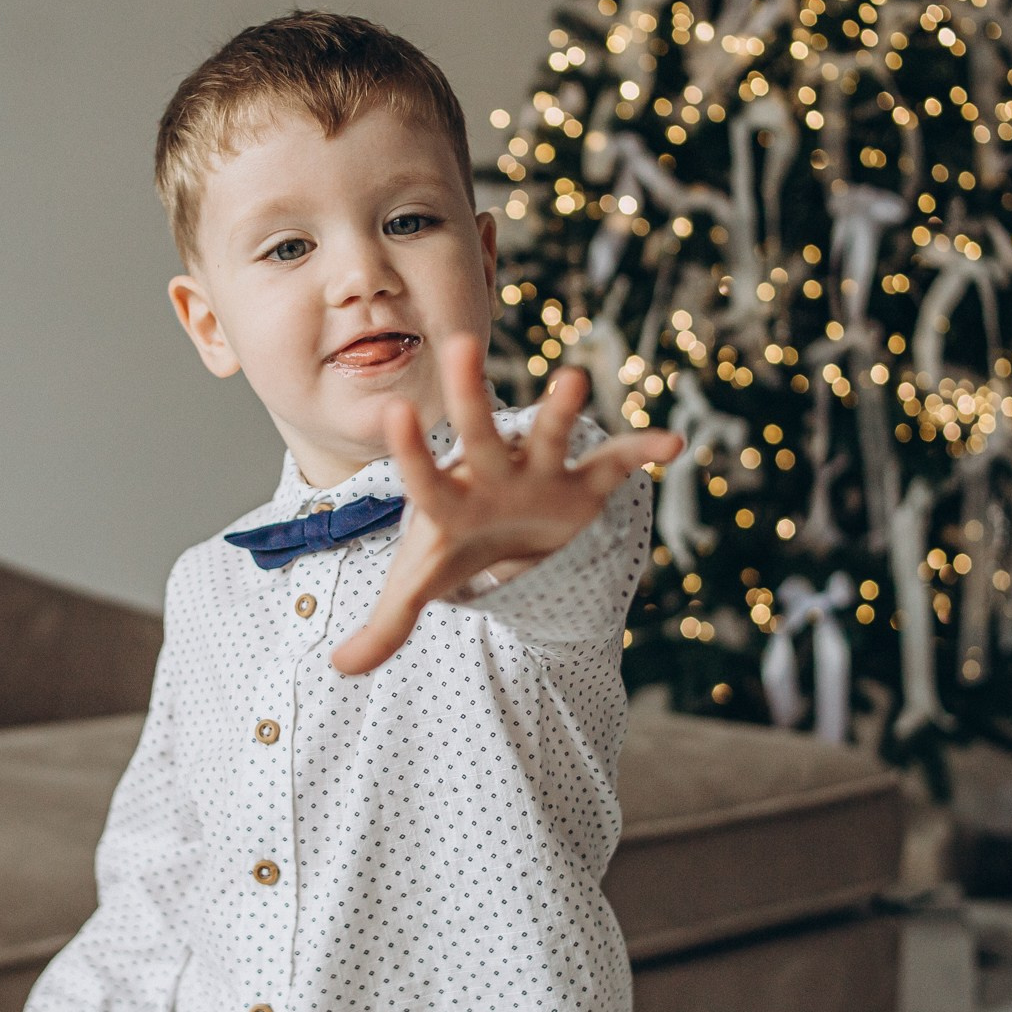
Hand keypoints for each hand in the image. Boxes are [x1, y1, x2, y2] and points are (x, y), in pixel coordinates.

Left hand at [330, 334, 680, 675]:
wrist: (507, 536)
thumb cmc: (456, 549)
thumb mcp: (420, 584)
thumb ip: (386, 625)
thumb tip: (339, 667)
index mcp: (450, 499)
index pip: (423, 477)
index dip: (411, 449)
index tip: (392, 410)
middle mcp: (492, 474)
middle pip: (479, 433)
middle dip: (470, 396)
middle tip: (460, 345)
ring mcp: (539, 474)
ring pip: (550, 436)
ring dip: (561, 411)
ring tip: (573, 378)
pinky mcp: (583, 483)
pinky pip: (616, 463)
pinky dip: (643, 451)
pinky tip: (672, 443)